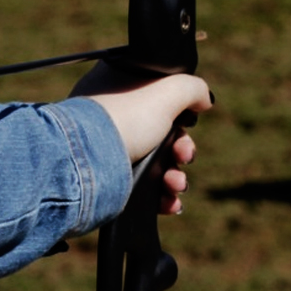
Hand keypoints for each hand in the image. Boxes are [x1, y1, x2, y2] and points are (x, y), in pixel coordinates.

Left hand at [72, 63, 211, 215]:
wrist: (87, 166)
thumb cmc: (123, 120)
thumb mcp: (166, 89)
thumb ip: (192, 88)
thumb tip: (204, 98)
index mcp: (118, 88)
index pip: (158, 98)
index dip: (180, 112)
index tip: (189, 121)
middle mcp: (112, 119)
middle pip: (162, 135)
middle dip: (182, 150)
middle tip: (183, 155)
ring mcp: (109, 152)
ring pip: (156, 166)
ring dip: (175, 177)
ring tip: (175, 184)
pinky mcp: (110, 183)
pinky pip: (144, 191)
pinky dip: (162, 197)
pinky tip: (170, 202)